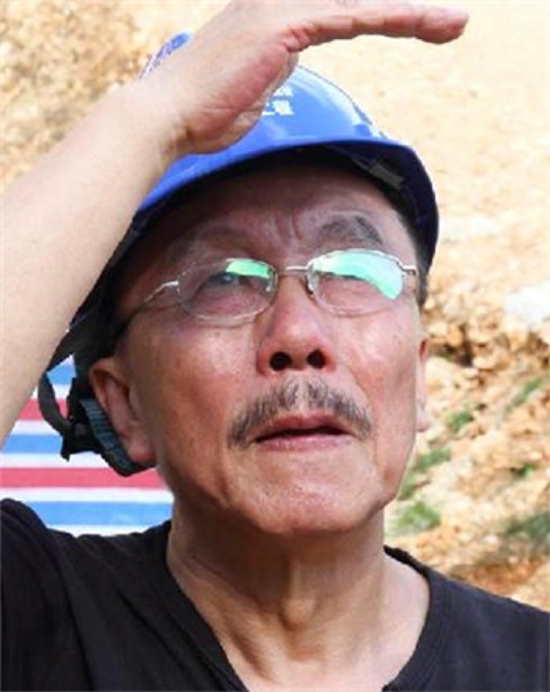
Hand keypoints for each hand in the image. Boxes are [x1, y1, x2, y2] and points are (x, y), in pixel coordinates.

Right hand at [135, 0, 467, 157]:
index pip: (337, 7)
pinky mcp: (284, 26)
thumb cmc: (203, 114)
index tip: (414, 21)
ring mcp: (281, 8)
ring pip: (360, 2)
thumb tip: (284, 64)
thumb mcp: (250, 88)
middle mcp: (278, 1)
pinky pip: (349, 16)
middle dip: (403, 11)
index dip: (377, 12)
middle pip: (354, 0)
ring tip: (455, 24)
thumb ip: (273, 69)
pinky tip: (424, 21)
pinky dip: (391, 17)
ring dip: (413, 14)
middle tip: (449, 22)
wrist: (167, 118)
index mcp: (274, 15)